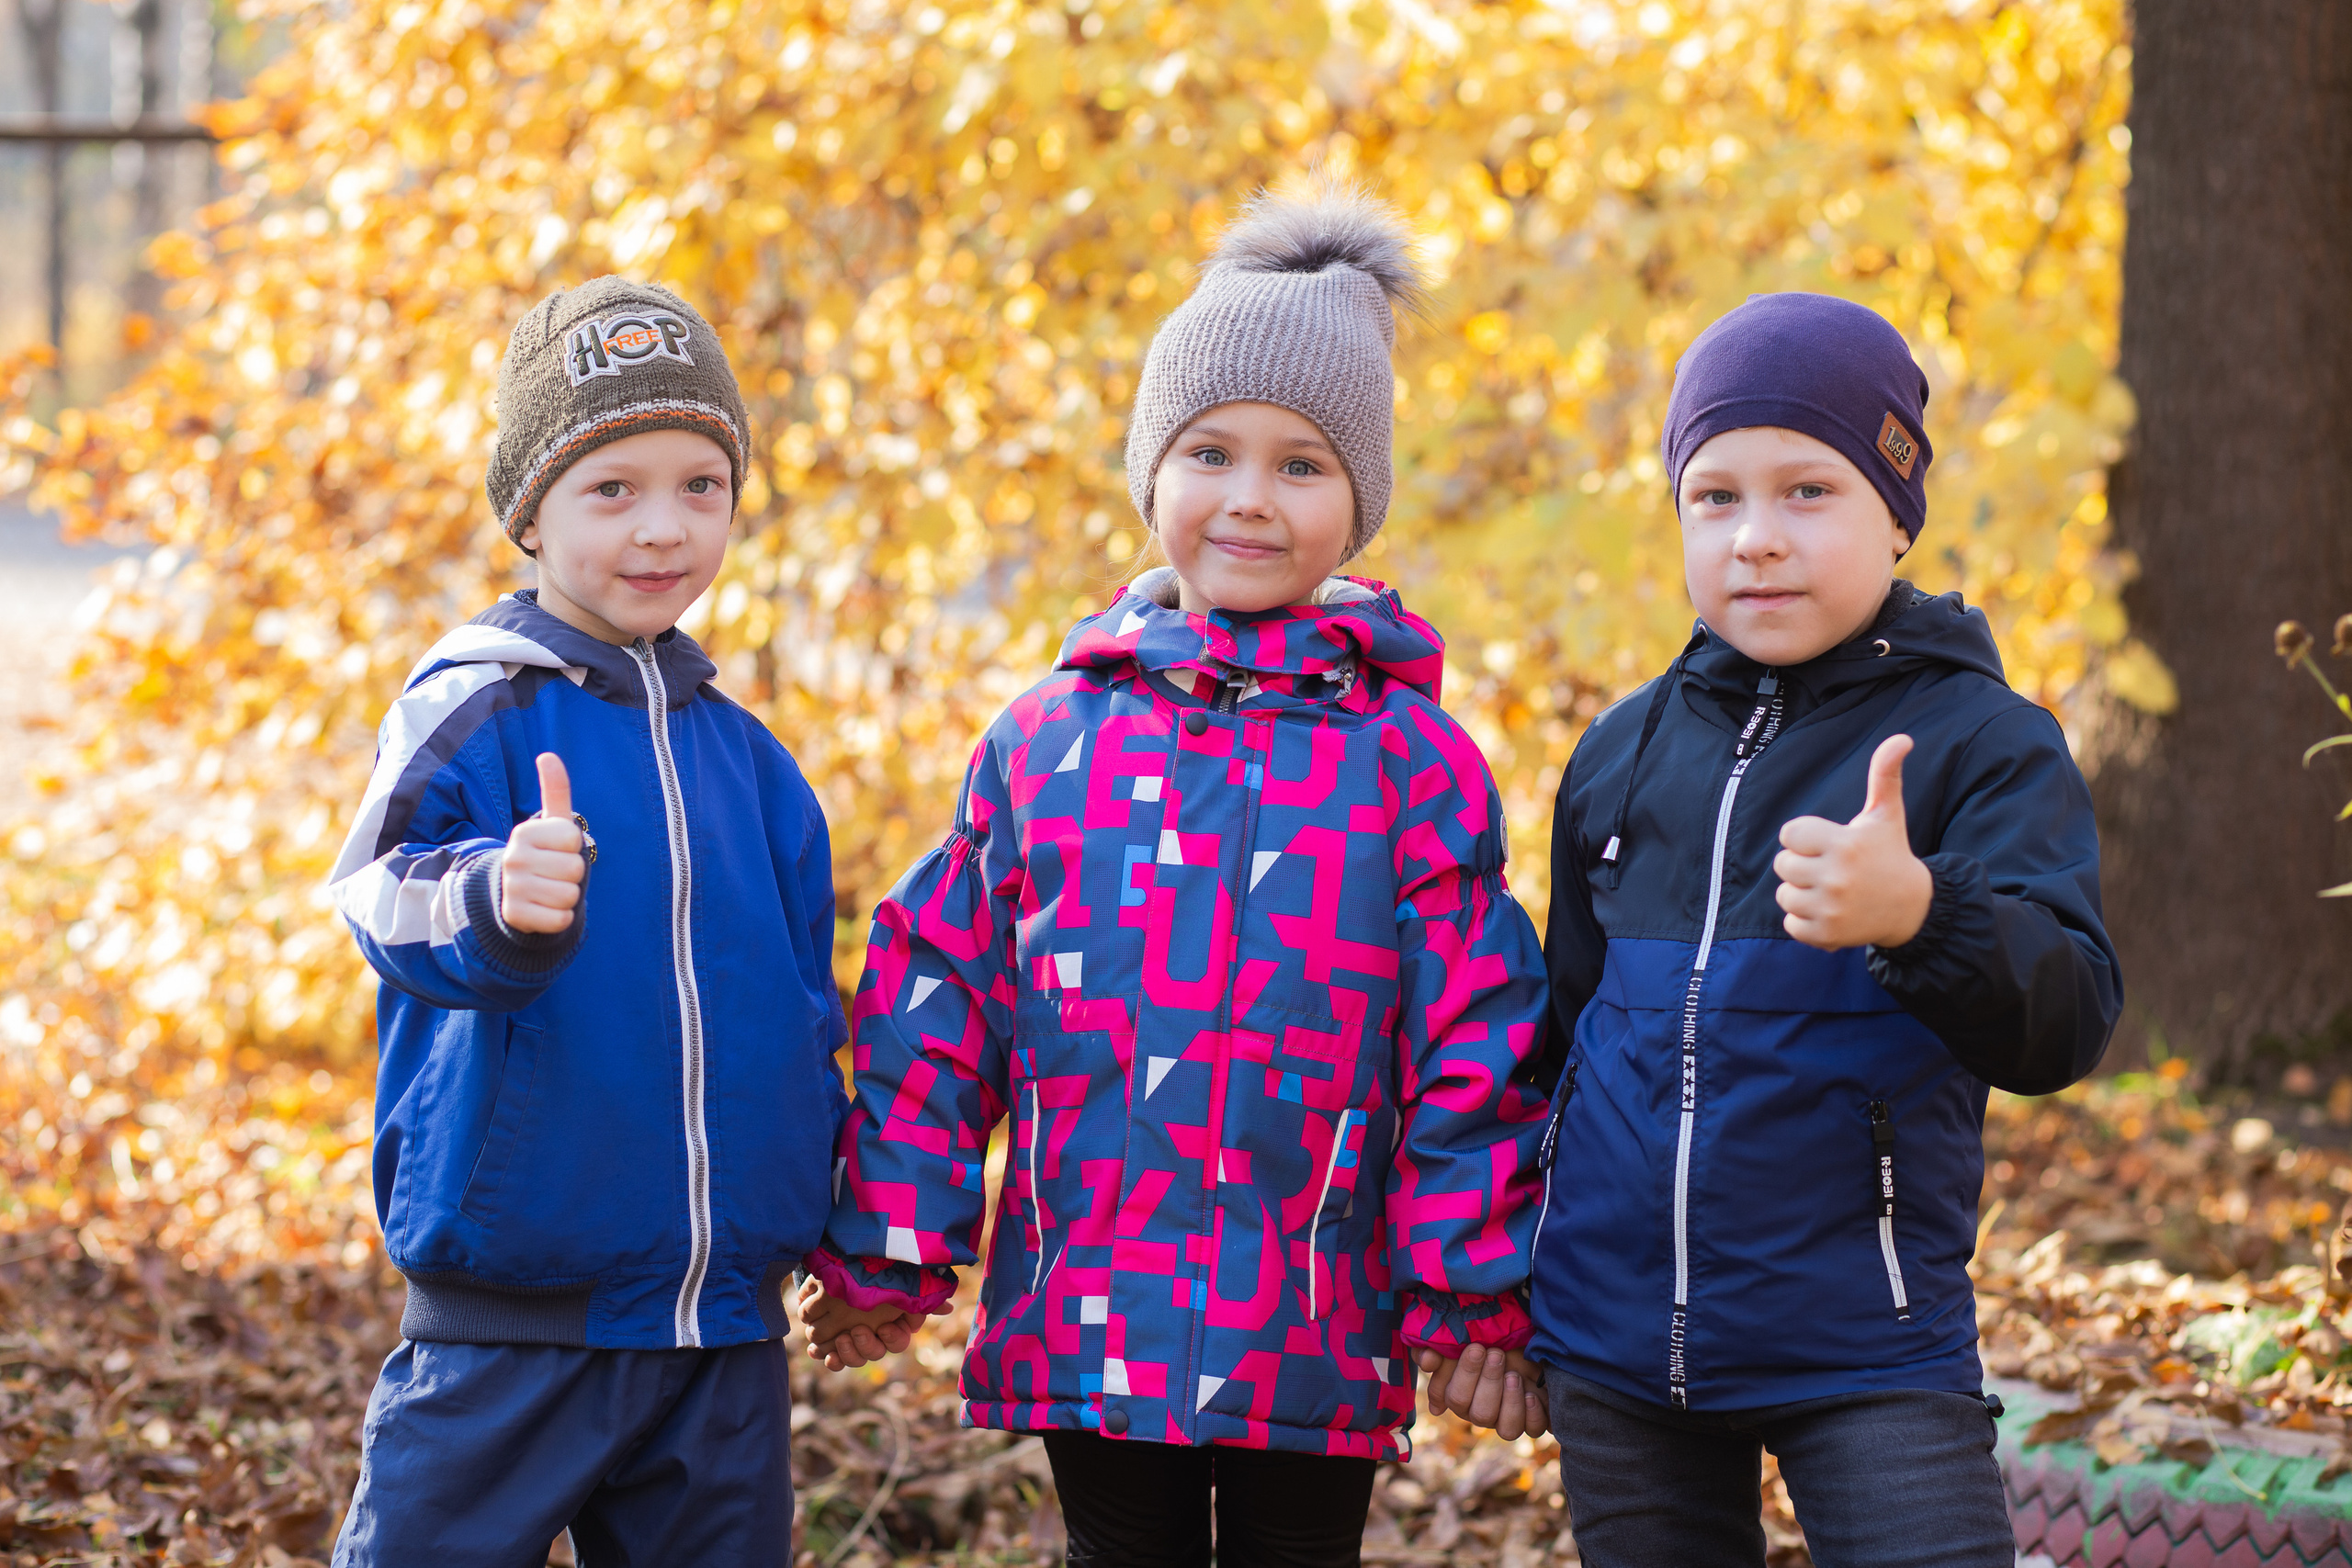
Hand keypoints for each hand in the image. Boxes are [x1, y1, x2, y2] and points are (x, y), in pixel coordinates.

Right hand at [501, 753, 586, 932]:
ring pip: (569, 895)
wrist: (519, 896)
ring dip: (568, 897)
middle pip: (575, 868)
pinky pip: (560, 919)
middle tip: (554, 873)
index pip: (574, 838)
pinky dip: (560, 918)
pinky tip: (545, 910)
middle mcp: (513, 857)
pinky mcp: (515, 916)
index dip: (574, 846)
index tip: (557, 849)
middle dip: (573, 874)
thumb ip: (555, 791)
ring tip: (550, 890)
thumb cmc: (546, 855)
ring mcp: (512, 887)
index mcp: (524, 832)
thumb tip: (548, 755)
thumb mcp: (552, 824)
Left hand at [797, 1274, 917, 1370]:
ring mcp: (854, 1342)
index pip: (898, 1341)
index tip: (884, 1328)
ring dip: (848, 1353)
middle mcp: (874, 1337)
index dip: (893, 1338)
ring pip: (855, 1359)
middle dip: (867, 1345)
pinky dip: (832, 1360)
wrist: (840, 1269)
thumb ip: (915, 1297)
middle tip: (857, 1330)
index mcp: (892, 1325)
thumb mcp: (894, 1281)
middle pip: (875, 1352)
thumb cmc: (873, 1275)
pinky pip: (834, 1361)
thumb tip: (933, 1311)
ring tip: (841, 1338)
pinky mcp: (832, 1343)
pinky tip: (823, 1353)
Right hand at [1415, 1343, 1549, 1438]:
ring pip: (1507, 1430)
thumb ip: (1439, 1347)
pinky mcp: (1534, 1419)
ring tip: (1514, 1376)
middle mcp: (1482, 1412)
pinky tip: (1531, 1395)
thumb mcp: (1461, 1337)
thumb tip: (1427, 1361)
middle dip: (1489, 1383)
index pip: (1456, 1398)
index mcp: (1460, 1396)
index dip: (1466, 1375)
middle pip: (1481, 1415)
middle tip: (1497, 1355)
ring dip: (1511, 1402)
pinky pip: (1533, 1429)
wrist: (1521, 1339)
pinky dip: (1532, 1414)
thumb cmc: (1487, 1338)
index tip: (1477, 1349)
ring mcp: (1508, 1419)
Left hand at [1773, 734, 1932, 951]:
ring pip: (1783, 895)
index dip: (1804, 838)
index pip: (1789, 834)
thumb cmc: (1891, 854)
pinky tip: (1828, 912)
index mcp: (1845, 844)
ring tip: (1830, 890)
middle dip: (1801, 864)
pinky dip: (1803, 921)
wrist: (1912, 908)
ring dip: (1801, 893)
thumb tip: (1902, 738)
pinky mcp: (1827, 935)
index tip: (1827, 843)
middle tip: (1829, 868)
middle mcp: (1837, 877)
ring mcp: (1831, 908)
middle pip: (1782, 864)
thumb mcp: (1886, 815)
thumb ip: (1884, 775)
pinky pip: (1790, 924)